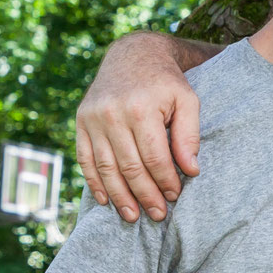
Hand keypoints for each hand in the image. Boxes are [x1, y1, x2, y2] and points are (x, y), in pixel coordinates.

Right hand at [76, 34, 200, 221]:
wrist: (133, 55)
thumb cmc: (166, 82)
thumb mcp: (187, 100)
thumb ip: (189, 135)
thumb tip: (191, 170)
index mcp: (140, 109)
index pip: (154, 158)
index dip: (165, 181)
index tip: (174, 196)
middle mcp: (112, 115)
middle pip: (129, 167)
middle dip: (144, 195)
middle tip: (157, 215)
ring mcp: (92, 119)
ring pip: (105, 168)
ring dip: (119, 196)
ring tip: (133, 216)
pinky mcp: (81, 122)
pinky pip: (85, 159)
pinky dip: (94, 182)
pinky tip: (105, 200)